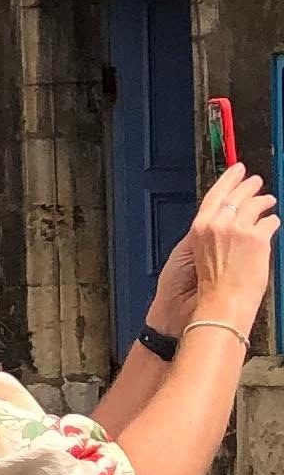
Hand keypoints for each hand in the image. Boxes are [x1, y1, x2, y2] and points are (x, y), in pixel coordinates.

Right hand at [168, 166, 277, 336]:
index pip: (216, 195)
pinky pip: (270, 222)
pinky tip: (273, 222)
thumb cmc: (209, 288)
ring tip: (269, 200)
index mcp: (201, 227)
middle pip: (237, 195)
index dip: (228, 180)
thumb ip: (213, 234)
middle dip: (248, 185)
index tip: (235, 171)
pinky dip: (272, 222)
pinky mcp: (258, 238)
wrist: (220, 304)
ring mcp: (239, 229)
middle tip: (255, 181)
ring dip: (264, 201)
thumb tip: (230, 222)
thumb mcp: (201, 254)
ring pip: (255, 205)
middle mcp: (219, 224)